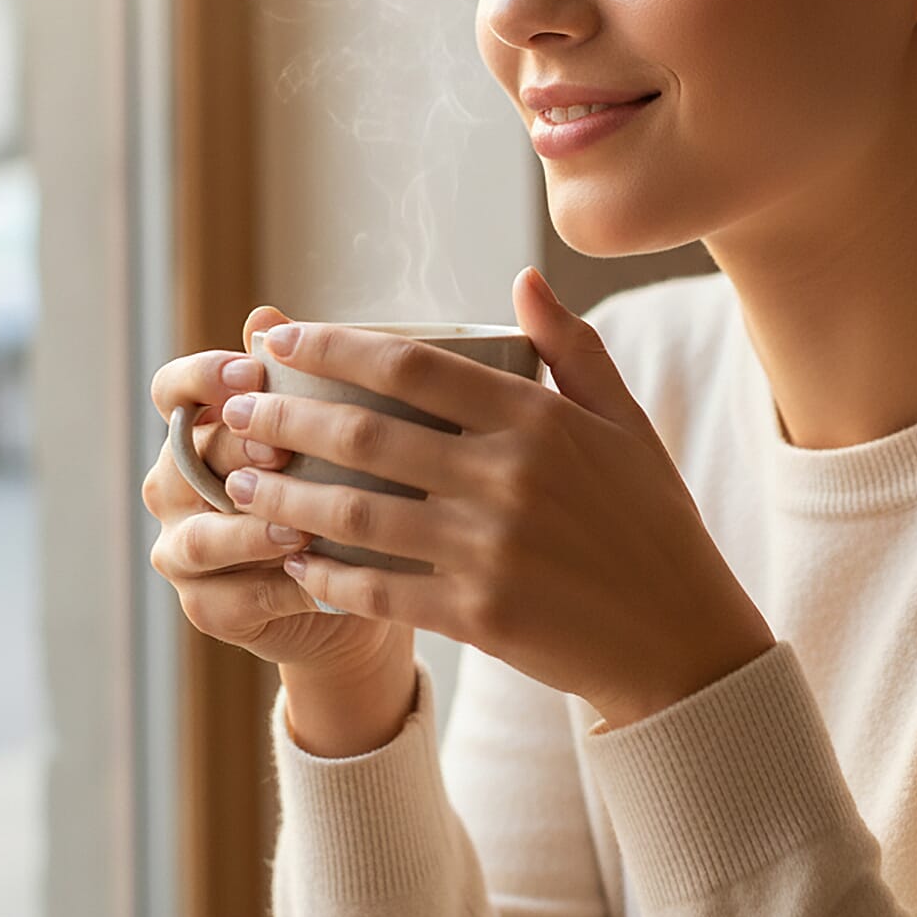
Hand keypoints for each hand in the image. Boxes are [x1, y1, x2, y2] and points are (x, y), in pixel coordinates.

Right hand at [142, 304, 405, 681]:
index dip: (202, 378)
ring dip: (248, 531)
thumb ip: (298, 377)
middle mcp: (176, 486)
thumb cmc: (344, 486)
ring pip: (199, 536)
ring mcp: (183, 549)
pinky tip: (314, 577)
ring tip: (300, 525)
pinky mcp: (207, 606)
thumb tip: (266, 313)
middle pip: (187, 460)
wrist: (360, 582)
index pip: (171, 391)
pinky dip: (275, 587)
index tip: (252, 370)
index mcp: (199, 431)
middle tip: (285, 451)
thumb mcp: (334, 428)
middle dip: (237, 453)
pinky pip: (231, 597)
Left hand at [215, 268, 776, 727]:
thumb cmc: (651, 519)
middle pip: (366, 435)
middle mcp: (506, 476)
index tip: (282, 339)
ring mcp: (489, 549)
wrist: (680, 637)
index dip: (335, 347)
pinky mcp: (477, 615)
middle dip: (285, 416)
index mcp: (537, 419)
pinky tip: (294, 560)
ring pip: (357, 514)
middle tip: (236, 406)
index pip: (412, 365)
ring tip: (240, 478)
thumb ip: (571, 348)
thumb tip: (524, 279)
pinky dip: (327, 574)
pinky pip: (379, 589)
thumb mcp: (625, 421)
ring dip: (286, 494)